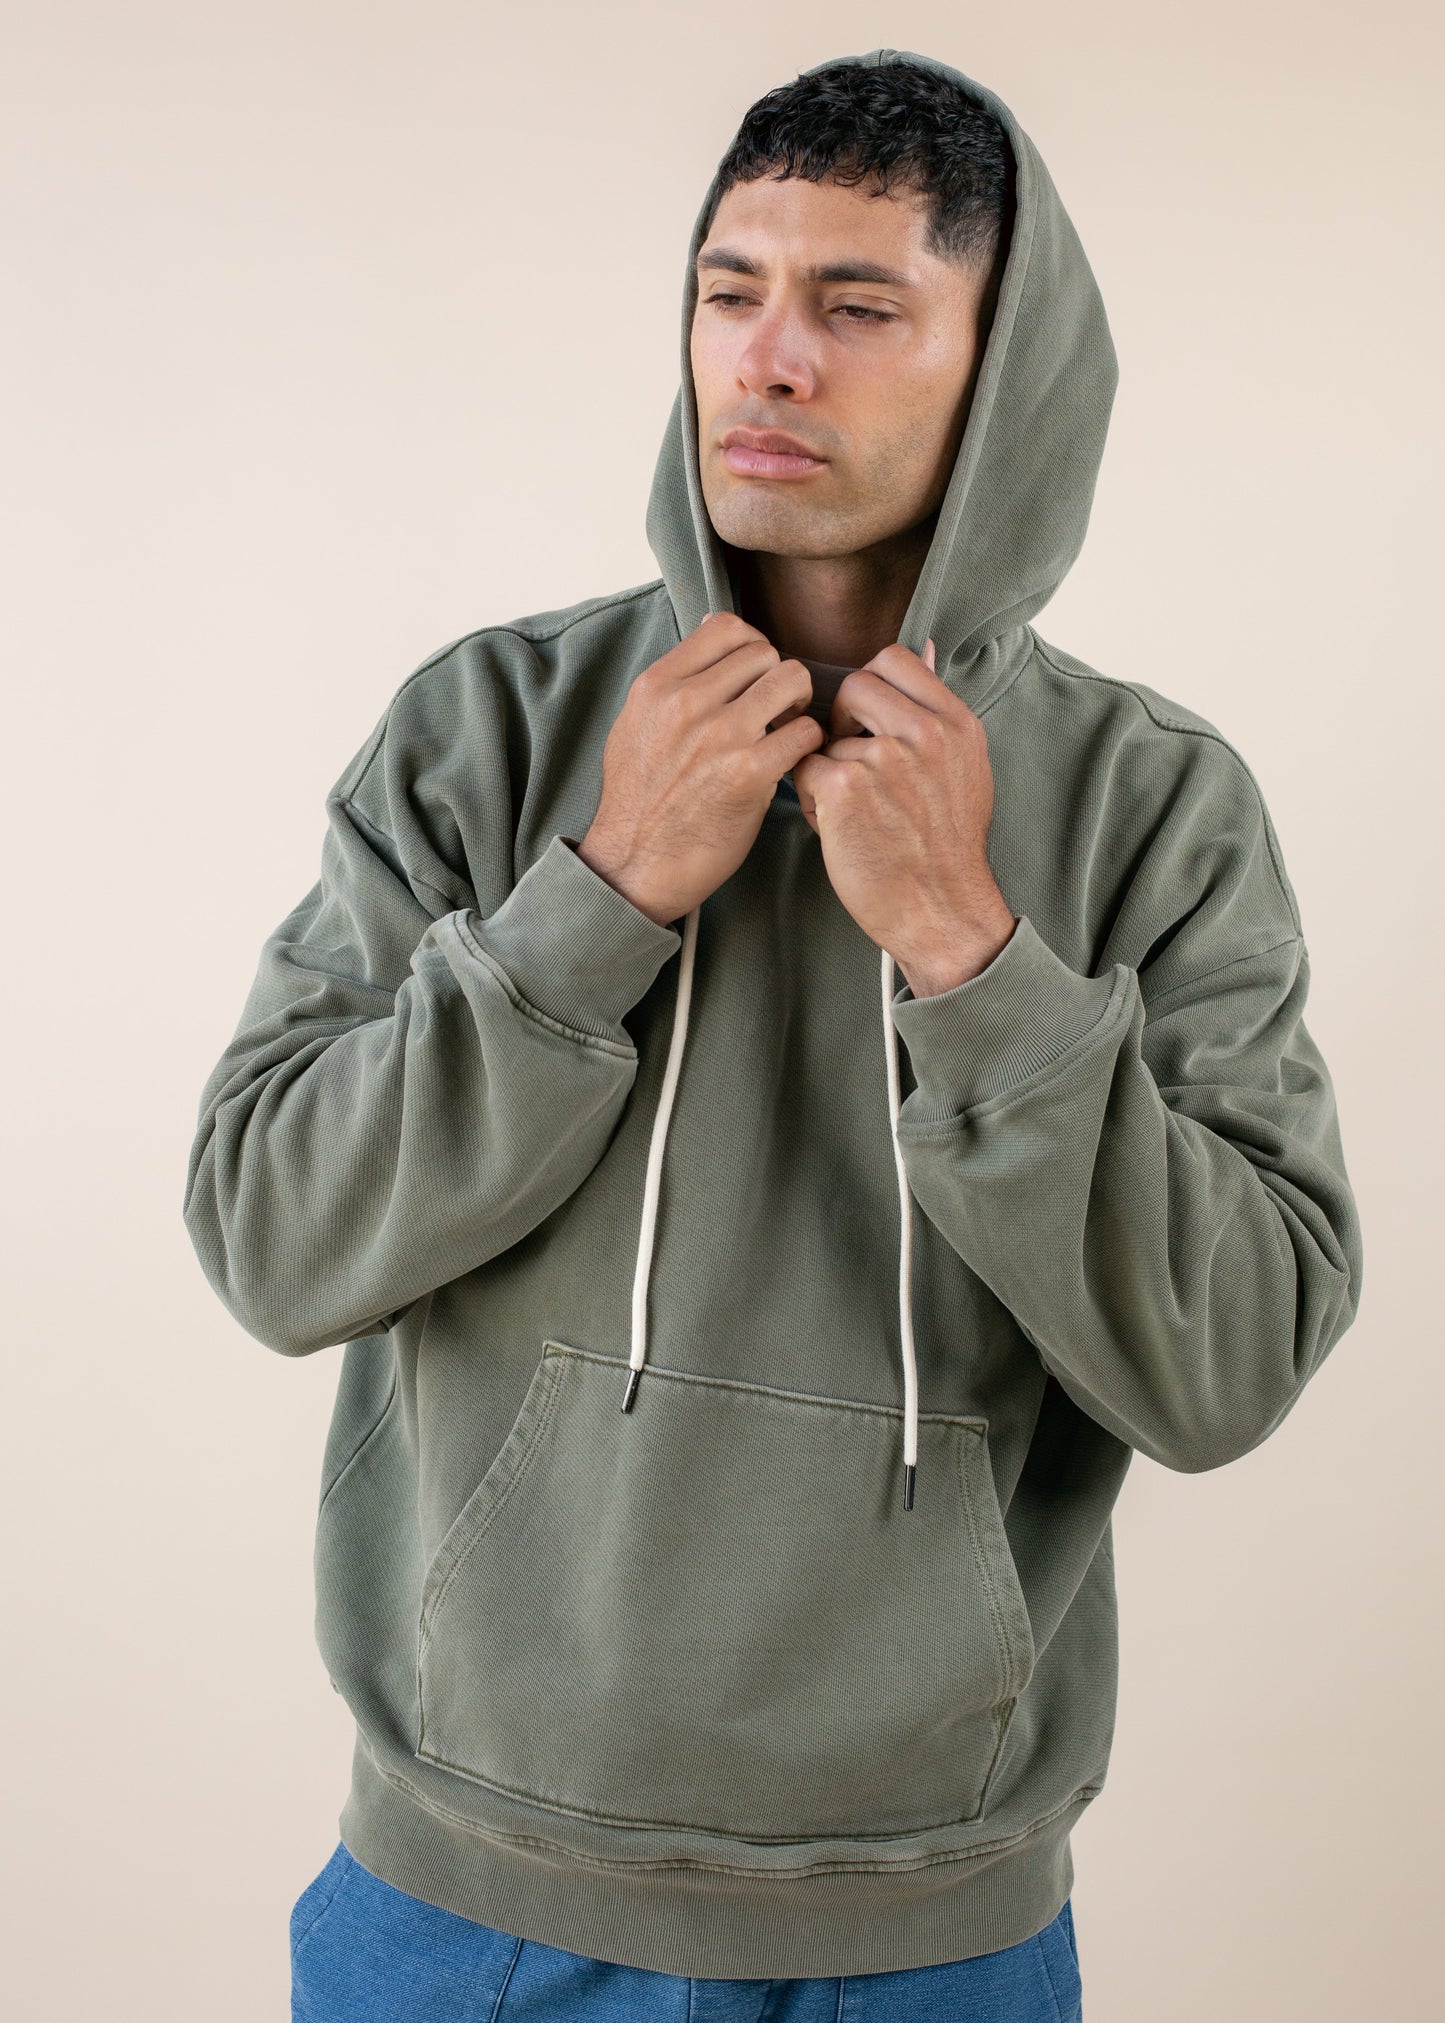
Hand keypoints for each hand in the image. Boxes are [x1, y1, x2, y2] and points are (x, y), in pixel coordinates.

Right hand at [577, 613, 824, 925]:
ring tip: (787, 727)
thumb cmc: (638, 800)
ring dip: (798, 703)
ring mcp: (720, 736)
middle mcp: (688, 702)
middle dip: (777, 677)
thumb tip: (709, 629)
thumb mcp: (635, 723)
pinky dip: (807, 744)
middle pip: (764, 652)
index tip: (754, 674)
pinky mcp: (750, 773)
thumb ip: (671, 679)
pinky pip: (804, 732)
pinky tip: (792, 760)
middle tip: (776, 707)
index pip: (726, 626)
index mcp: (658, 684)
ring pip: (791, 680)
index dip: (752, 645)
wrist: (635, 863)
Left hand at [790, 639, 1017, 993]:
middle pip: (854, 685)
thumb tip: (926, 650)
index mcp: (955, 723)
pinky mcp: (846, 788)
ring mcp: (884, 758)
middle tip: (851, 760)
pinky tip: (839, 827)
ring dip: (829, 768)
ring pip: (826, 735)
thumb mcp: (966, 767)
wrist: (941, 909)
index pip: (895, 659)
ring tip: (853, 810)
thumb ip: (939, 712)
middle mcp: (924, 733)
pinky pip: (806, 769)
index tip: (870, 720)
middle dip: (842, 720)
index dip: (871, 685)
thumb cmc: (947, 846)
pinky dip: (814, 799)